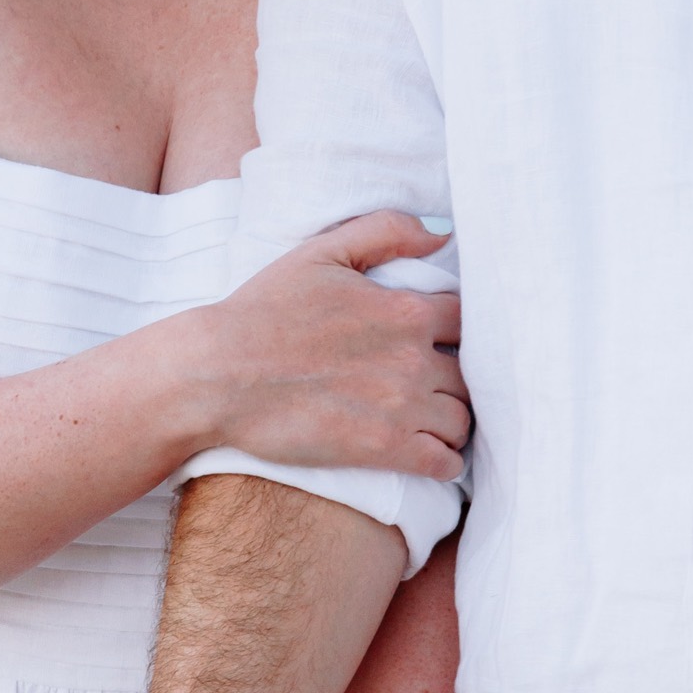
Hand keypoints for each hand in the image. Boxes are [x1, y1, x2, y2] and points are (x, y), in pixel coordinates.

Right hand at [183, 212, 467, 480]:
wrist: (218, 374)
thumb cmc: (263, 310)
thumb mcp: (322, 252)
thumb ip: (386, 231)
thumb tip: (442, 235)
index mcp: (404, 309)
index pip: (469, 319)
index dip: (463, 329)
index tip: (447, 340)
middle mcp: (412, 357)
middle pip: (473, 373)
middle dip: (463, 378)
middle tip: (444, 385)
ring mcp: (400, 406)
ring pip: (464, 419)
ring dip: (457, 420)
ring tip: (438, 420)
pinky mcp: (383, 449)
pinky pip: (446, 461)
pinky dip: (447, 460)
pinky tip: (434, 454)